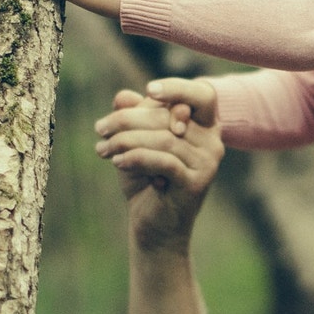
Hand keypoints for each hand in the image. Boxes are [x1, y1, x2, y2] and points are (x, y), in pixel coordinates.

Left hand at [94, 79, 222, 251]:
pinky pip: (164, 161)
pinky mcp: (197, 183)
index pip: (202, 95)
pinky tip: (117, 162)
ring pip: (164, 138)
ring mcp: (208, 163)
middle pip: (170, 116)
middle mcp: (213, 141)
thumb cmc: (145, 180)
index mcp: (205, 126)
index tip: (149, 91)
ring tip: (103, 149)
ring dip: (126, 140)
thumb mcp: (134, 143)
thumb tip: (123, 96)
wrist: (152, 226)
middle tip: (100, 129)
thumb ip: (132, 116)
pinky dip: (137, 158)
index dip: (177, 88)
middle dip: (129, 120)